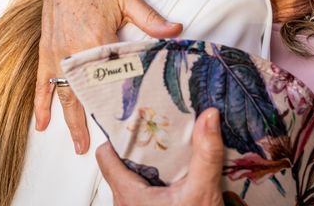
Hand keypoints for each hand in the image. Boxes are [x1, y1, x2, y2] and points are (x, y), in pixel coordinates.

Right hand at [25, 0, 181, 153]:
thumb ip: (151, 19)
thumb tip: (177, 31)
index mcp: (95, 41)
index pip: (108, 80)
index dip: (114, 104)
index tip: (122, 126)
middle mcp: (73, 53)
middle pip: (82, 95)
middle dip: (87, 123)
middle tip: (92, 148)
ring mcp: (56, 53)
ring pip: (63, 94)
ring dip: (68, 120)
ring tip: (75, 144)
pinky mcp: (46, 50)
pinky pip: (42, 83)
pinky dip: (41, 103)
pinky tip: (41, 123)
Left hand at [96, 108, 224, 205]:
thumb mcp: (202, 191)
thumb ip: (205, 154)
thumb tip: (208, 117)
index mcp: (128, 194)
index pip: (105, 155)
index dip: (115, 135)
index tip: (131, 119)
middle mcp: (125, 204)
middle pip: (119, 164)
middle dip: (136, 146)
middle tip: (154, 126)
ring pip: (132, 178)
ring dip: (148, 164)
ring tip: (166, 147)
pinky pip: (142, 191)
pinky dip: (155, 179)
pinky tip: (174, 173)